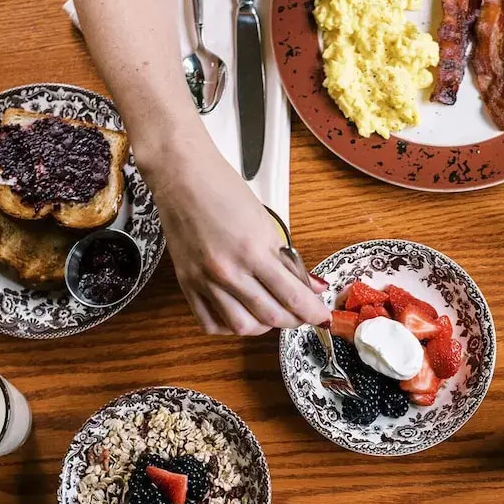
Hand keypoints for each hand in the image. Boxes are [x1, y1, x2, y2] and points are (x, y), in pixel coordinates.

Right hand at [145, 138, 329, 334]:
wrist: (182, 176)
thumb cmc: (223, 190)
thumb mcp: (266, 223)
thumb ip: (287, 260)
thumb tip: (308, 285)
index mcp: (253, 250)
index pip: (292, 295)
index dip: (312, 312)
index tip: (321, 316)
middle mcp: (228, 270)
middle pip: (271, 316)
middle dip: (293, 320)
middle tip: (300, 314)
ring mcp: (205, 280)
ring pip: (242, 327)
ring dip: (263, 326)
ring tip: (271, 313)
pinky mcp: (186, 284)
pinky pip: (210, 323)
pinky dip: (230, 327)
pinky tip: (241, 315)